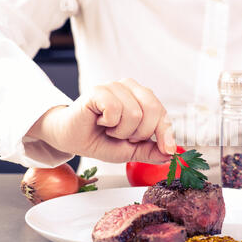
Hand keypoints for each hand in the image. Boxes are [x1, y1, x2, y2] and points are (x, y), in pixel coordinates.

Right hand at [26, 78, 175, 163]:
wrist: (71, 139)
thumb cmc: (100, 140)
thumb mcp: (131, 151)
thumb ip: (150, 151)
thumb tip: (170, 154)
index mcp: (143, 99)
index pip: (163, 114)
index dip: (166, 133)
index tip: (169, 150)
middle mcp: (131, 88)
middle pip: (154, 110)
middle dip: (140, 133)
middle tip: (124, 136)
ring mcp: (115, 87)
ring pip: (135, 113)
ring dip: (122, 131)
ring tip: (110, 129)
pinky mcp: (99, 90)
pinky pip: (116, 109)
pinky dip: (110, 123)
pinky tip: (101, 122)